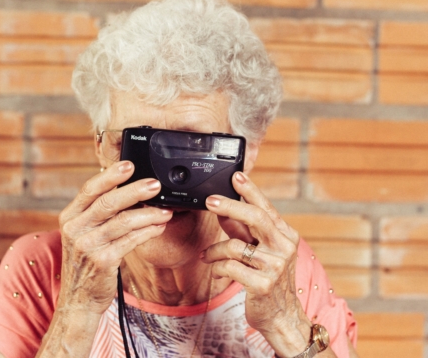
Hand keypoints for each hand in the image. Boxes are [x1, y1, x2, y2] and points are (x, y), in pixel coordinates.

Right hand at [57, 161, 172, 313]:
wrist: (78, 299)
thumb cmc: (86, 261)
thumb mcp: (84, 234)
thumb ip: (99, 213)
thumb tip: (130, 190)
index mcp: (70, 217)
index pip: (90, 189)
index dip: (110, 176)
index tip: (129, 164)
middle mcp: (75, 229)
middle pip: (109, 202)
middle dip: (135, 191)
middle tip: (155, 184)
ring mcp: (88, 246)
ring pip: (124, 222)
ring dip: (149, 214)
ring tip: (165, 210)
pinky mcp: (103, 261)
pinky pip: (131, 241)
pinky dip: (148, 231)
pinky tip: (159, 226)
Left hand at [201, 171, 311, 356]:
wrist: (282, 316)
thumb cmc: (269, 279)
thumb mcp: (260, 251)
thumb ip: (243, 231)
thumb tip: (223, 210)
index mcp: (285, 236)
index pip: (266, 207)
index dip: (250, 190)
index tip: (236, 176)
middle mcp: (284, 247)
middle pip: (255, 217)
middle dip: (230, 206)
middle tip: (210, 201)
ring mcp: (275, 266)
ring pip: (235, 245)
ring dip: (214, 250)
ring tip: (207, 256)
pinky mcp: (263, 284)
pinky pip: (230, 267)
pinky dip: (217, 267)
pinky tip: (215, 271)